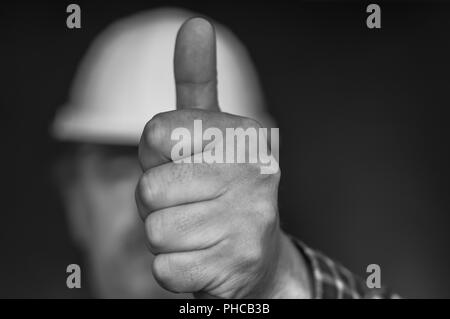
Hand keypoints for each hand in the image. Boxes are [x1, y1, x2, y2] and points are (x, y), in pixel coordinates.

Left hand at [136, 18, 310, 297]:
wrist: (257, 256)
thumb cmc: (220, 189)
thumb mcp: (210, 133)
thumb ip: (196, 81)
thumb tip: (195, 26)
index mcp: (241, 135)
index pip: (155, 137)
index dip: (157, 157)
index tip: (183, 163)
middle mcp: (253, 175)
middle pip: (149, 189)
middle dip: (158, 202)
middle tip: (191, 205)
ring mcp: (248, 223)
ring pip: (154, 231)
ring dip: (167, 237)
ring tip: (200, 232)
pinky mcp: (234, 267)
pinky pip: (164, 269)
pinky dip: (175, 269)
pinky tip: (205, 259)